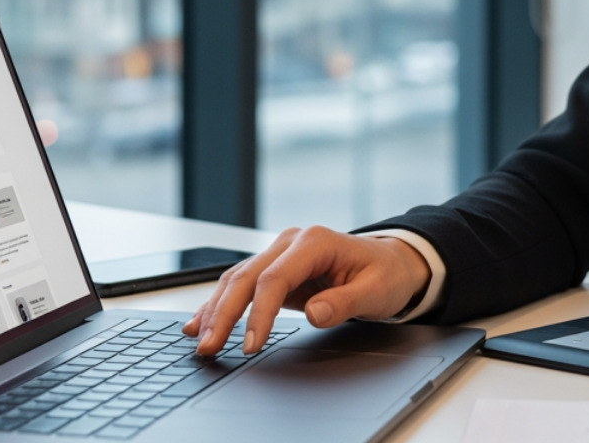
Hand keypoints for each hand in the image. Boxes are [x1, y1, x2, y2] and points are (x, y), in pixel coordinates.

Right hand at [181, 227, 431, 355]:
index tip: (251, 344)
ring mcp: (280, 253)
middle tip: (208, 347)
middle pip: (247, 277)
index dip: (260, 313)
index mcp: (315, 242)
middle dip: (224, 314)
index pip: (275, 278)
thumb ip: (345, 302)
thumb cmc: (385, 275)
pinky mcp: (274, 269)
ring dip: (215, 310)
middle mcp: (291, 242)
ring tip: (198, 340)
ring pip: (237, 280)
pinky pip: (241, 286)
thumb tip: (315, 314)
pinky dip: (219, 304)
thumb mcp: (376, 291)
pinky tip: (200, 322)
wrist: (390, 263)